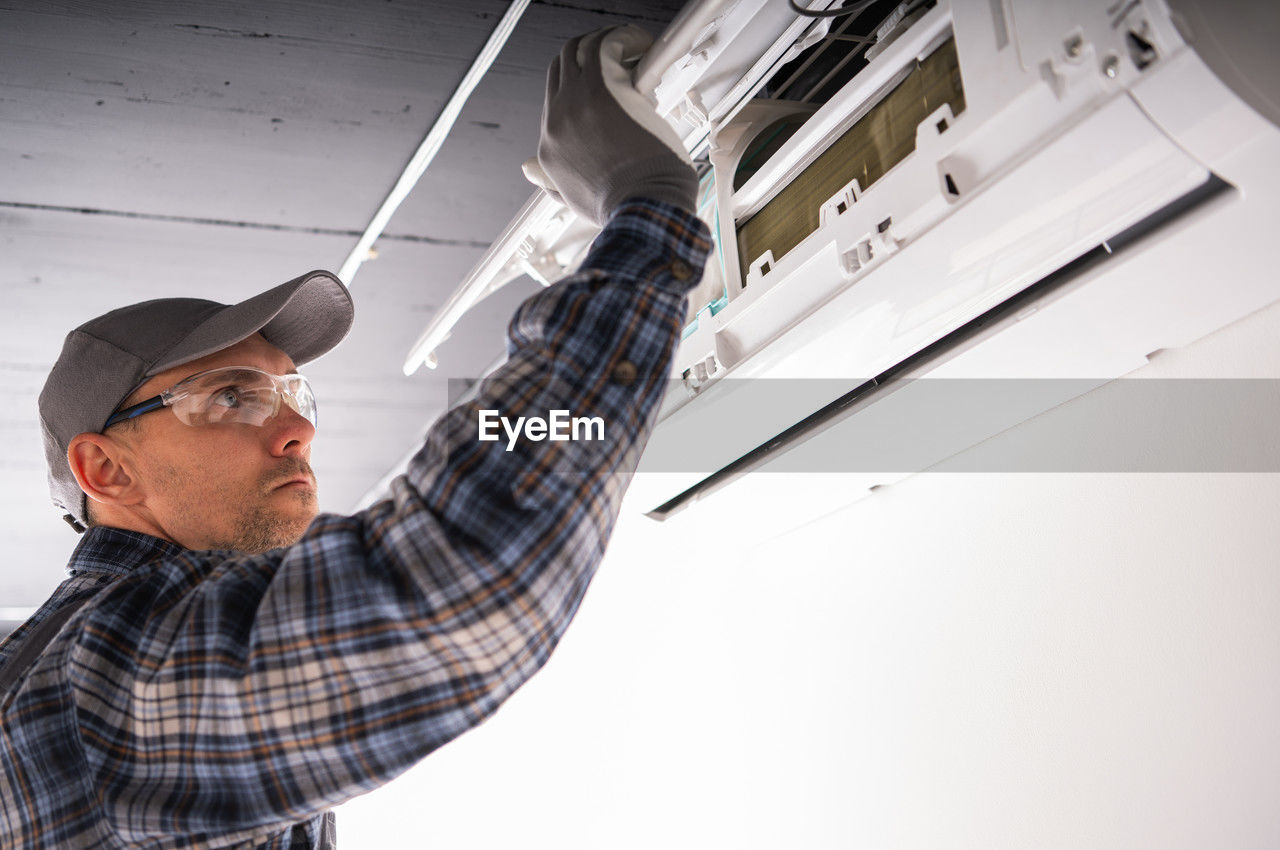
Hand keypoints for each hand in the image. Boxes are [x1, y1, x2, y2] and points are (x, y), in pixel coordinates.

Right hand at [529, 25, 697, 225]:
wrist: (643, 207)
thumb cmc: (620, 206)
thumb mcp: (573, 199)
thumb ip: (548, 182)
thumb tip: (527, 169)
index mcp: (549, 143)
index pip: (554, 97)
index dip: (581, 86)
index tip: (608, 87)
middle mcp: (556, 117)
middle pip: (560, 67)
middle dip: (586, 55)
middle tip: (617, 58)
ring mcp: (577, 100)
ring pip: (577, 49)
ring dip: (603, 42)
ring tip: (631, 48)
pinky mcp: (604, 87)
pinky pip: (606, 44)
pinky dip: (624, 38)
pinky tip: (642, 45)